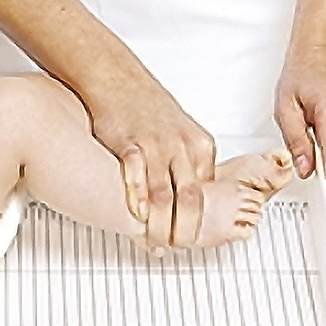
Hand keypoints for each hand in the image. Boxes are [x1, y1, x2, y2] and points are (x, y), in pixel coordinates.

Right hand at [87, 72, 215, 249]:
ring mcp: (155, 145)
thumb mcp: (182, 131)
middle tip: (177, 246)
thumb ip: (189, 162)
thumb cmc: (147, 106)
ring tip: (155, 241)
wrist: (116, 78)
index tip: (193, 236)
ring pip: (164, 196)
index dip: (201, 220)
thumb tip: (192, 197)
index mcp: (200, 144)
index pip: (209, 193)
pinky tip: (136, 215)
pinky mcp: (129, 144)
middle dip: (185, 231)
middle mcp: (181, 145)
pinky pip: (136, 178)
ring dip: (159, 226)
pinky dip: (137, 201)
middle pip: (191, 200)